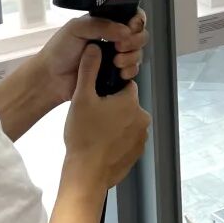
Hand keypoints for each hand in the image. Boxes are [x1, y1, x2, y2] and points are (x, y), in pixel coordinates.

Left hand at [36, 10, 147, 106]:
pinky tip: (120, 71)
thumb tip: (125, 30)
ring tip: (116, 61)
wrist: (51, 78)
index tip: (129, 28)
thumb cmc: (59, 50)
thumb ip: (101, 25)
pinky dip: (130, 71)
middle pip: (140, 35)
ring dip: (132, 56)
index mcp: (106, 23)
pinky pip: (133, 71)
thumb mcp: (77, 28)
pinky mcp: (115, 74)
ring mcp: (116, 56)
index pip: (132, 17)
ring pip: (138, 53)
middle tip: (120, 46)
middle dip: (135, 41)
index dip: (136, 22)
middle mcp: (114, 38)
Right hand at [63, 45, 150, 189]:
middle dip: (111, 109)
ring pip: (127, 123)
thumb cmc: (84, 136)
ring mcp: (141, 137)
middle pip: (126, 105)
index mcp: (131, 101)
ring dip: (115, 126)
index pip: (124, 86)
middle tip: (92, 118)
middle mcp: (142, 117)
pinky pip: (127, 141)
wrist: (86, 174)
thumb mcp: (81, 98)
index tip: (96, 99)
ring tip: (94, 134)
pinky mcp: (137, 154)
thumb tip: (94, 47)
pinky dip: (116, 142)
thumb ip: (89, 70)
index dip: (109, 90)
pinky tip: (100, 147)